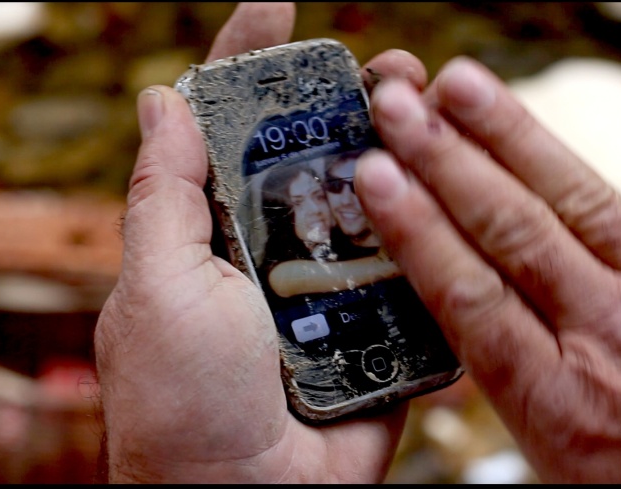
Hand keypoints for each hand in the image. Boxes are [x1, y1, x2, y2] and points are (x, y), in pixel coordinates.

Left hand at [94, 3, 406, 482]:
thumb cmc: (181, 401)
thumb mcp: (157, 287)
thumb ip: (163, 195)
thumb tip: (157, 99)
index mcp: (209, 233)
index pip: (226, 128)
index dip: (248, 62)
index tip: (274, 2)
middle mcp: (270, 251)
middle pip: (314, 156)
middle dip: (349, 100)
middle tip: (389, 64)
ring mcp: (329, 290)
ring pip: (373, 205)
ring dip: (403, 155)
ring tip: (437, 110)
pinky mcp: (379, 331)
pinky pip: (415, 274)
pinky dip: (438, 234)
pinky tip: (463, 189)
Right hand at [354, 49, 620, 482]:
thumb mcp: (553, 466)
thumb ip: (504, 399)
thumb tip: (447, 363)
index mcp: (557, 399)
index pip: (468, 294)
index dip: (416, 228)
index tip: (376, 175)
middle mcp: (610, 334)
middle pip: (512, 233)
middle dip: (446, 162)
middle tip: (399, 107)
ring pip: (580, 202)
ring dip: (515, 137)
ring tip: (462, 85)